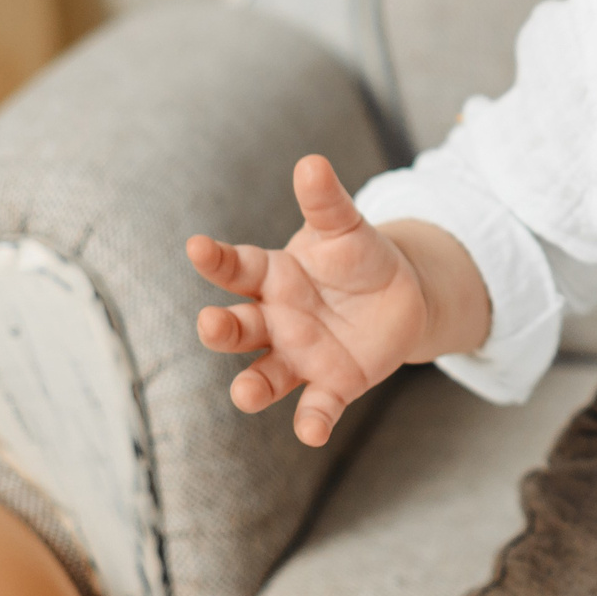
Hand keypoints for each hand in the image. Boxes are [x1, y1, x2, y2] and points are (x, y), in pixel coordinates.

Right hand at [187, 154, 431, 447]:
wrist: (399, 296)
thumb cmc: (357, 256)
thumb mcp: (345, 227)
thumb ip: (326, 202)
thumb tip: (310, 162)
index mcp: (273, 276)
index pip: (237, 268)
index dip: (216, 258)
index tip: (197, 246)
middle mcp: (275, 321)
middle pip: (238, 328)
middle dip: (221, 329)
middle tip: (210, 323)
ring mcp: (299, 356)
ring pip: (263, 377)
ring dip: (250, 387)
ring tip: (243, 393)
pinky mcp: (331, 385)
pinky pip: (316, 407)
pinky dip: (311, 421)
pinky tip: (311, 432)